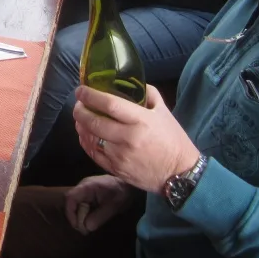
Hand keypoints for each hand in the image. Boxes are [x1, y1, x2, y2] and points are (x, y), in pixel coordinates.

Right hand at [65, 175, 136, 234]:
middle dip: (75, 217)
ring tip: (86, 228)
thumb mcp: (113, 206)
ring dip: (79, 217)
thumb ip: (100, 216)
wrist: (127, 185)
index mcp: (87, 186)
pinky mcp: (86, 194)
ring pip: (74, 204)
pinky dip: (83, 214)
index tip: (77, 225)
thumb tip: (87, 227)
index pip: (70, 197)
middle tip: (84, 230)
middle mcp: (82, 187)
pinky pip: (80, 205)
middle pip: (70, 202)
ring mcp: (83, 190)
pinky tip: (90, 220)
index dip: (70, 212)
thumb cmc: (121, 193)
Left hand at [73, 85, 200, 194]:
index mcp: (141, 120)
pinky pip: (93, 153)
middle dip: (80, 110)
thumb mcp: (164, 112)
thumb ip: (148, 94)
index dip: (91, 95)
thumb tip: (129, 83)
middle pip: (94, 121)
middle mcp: (128, 138)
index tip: (81, 89)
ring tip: (80, 117)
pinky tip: (85, 134)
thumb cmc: (173, 140)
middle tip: (78, 103)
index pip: (110, 104)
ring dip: (81, 125)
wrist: (180, 174)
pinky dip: (85, 142)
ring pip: (90, 138)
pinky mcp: (115, 169)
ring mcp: (120, 156)